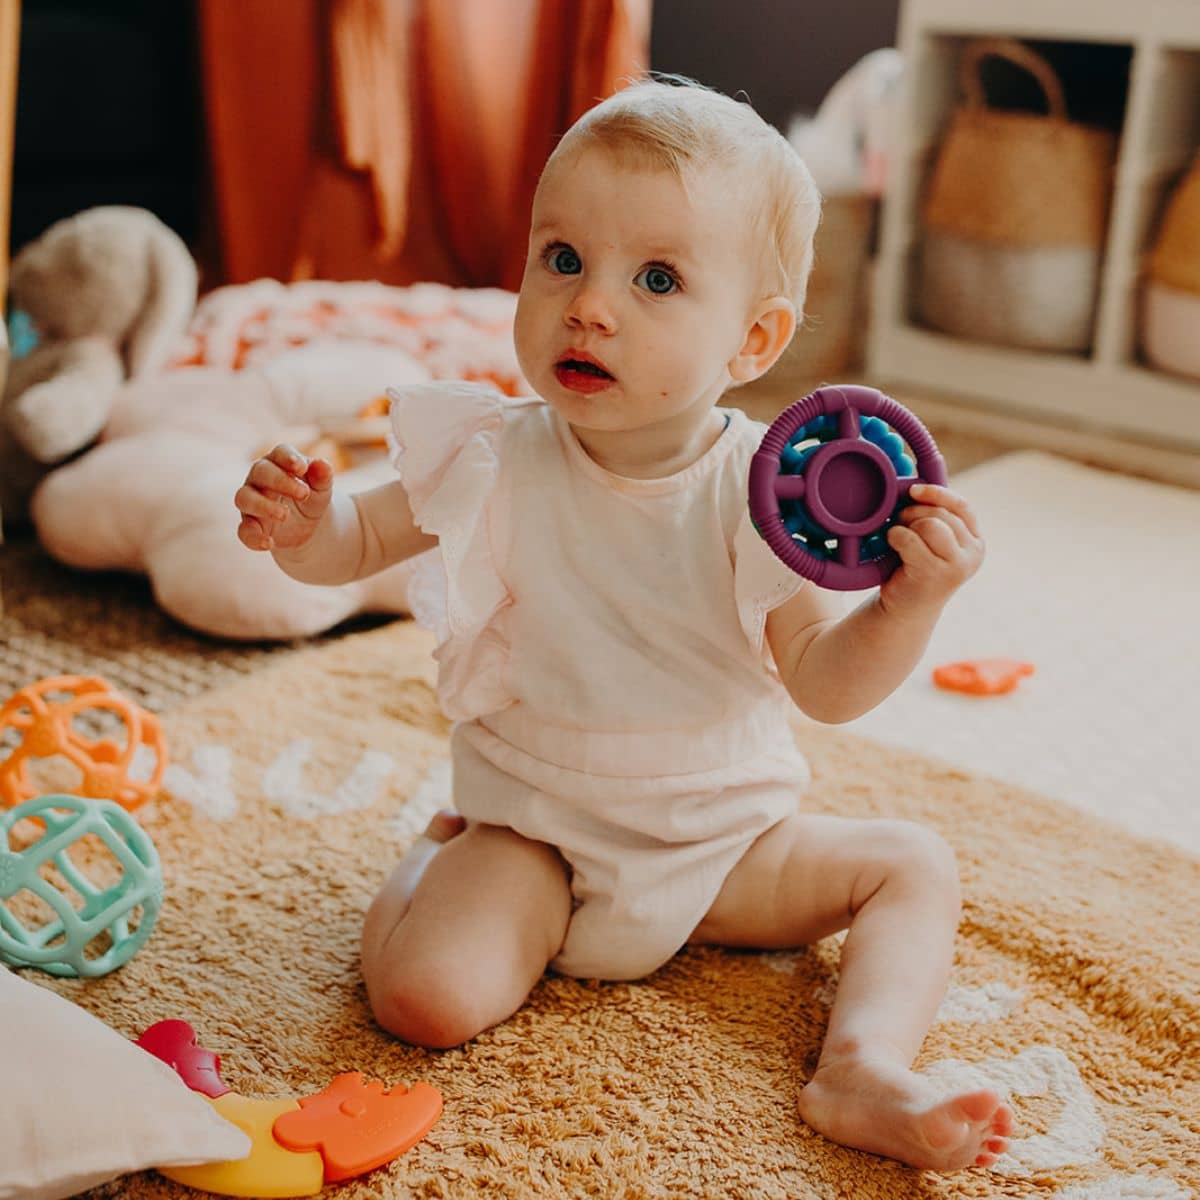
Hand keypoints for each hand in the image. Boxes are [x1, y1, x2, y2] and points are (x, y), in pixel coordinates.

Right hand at [235, 444, 333, 551]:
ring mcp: (251, 501)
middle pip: (260, 472)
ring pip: (244, 498)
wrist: (307, 524)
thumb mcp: (321, 488)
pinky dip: (254, 538)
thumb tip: (322, 464)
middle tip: (303, 494)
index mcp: (279, 462)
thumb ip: (322, 476)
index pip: (279, 453)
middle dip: (280, 481)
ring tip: (284, 515)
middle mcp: (259, 478)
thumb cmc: (311, 496)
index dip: (288, 458)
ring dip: (263, 506)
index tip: (301, 467)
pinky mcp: (251, 525)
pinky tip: (269, 543)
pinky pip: (244, 531)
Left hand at [879, 483, 983, 615]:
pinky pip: (910, 539)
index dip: (937, 493)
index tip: (913, 490)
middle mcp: (973, 553)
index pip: (962, 507)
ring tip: (898, 538)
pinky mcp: (935, 575)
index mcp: (975, 541)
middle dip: (913, 513)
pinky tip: (893, 548)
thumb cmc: (914, 569)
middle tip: (899, 523)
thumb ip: (933, 516)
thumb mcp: (931, 541)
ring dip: (905, 525)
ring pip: (928, 524)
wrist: (904, 610)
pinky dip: (896, 537)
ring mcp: (957, 566)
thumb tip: (914, 484)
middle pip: (940, 514)